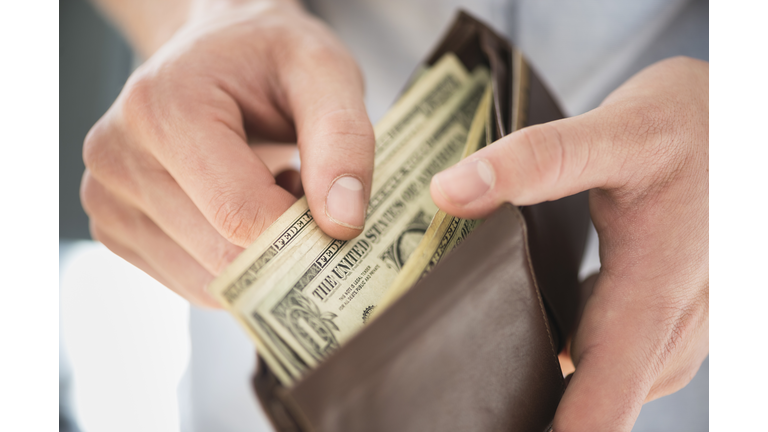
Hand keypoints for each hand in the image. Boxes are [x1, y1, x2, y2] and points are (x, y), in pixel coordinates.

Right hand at [81, 0, 373, 306]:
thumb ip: (344, 139)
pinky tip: (237, 210)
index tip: (335, 213)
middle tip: (299, 188)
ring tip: (266, 189)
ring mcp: (107, 198)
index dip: (303, 232)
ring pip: (208, 281)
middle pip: (222, 256)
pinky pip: (192, 283)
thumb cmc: (267, 57)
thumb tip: (342, 223)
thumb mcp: (323, 71)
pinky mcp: (115, 227)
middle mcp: (117, 157)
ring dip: (257, 256)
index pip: (240, 215)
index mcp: (163, 109)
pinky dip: (229, 262)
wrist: (216, 51)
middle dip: (282, 243)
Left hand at [431, 56, 708, 430]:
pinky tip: (546, 334)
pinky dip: (586, 355)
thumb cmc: (690, 122)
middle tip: (473, 403)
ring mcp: (680, 320)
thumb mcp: (615, 132)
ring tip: (498, 377)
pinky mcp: (673, 307)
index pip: (602, 407)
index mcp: (653, 297)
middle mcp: (674, 325)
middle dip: (545, 414)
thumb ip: (536, 161)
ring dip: (567, 389)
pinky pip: (628, 354)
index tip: (495, 430)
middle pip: (603, 404)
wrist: (744, 116)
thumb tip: (449, 192)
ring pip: (616, 381)